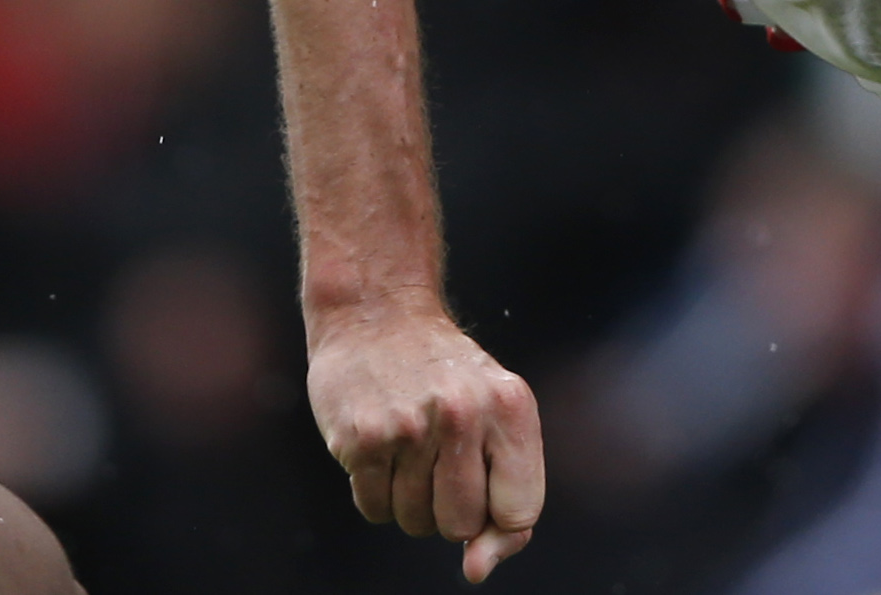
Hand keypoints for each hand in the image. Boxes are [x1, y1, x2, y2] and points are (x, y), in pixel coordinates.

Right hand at [308, 299, 543, 581]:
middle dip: (448, 509)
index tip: (484, 517)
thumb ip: (504, 491)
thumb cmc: (445, 376)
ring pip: (414, 523)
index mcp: (510, 407)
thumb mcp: (495, 412)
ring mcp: (408, 427)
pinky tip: (380, 450)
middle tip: (438, 464)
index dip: (501, 529)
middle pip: (460, 525)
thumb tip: (478, 571)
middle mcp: (462, 415)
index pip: (520, 511)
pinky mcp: (361, 438)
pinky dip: (376, 494)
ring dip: (410, 502)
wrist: (377, 312)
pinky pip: (374, 510)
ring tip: (409, 450)